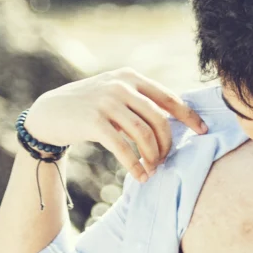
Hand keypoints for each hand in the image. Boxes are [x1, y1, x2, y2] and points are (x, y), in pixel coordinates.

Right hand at [24, 68, 204, 182]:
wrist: (49, 112)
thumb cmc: (89, 107)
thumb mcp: (115, 93)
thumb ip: (139, 100)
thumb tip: (175, 118)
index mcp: (131, 77)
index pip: (168, 97)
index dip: (189, 116)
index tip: (203, 131)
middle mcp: (121, 86)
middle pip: (159, 120)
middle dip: (167, 145)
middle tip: (164, 161)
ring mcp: (107, 102)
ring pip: (144, 134)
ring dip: (152, 157)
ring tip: (151, 170)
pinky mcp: (94, 121)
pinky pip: (123, 148)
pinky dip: (134, 165)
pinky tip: (139, 175)